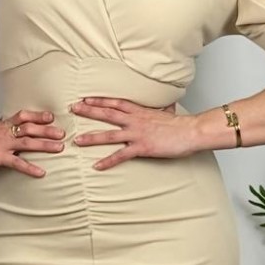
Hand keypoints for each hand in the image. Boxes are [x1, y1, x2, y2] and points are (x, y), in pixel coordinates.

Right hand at [0, 109, 65, 176]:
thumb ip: (0, 127)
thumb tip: (7, 123)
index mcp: (2, 125)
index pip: (23, 116)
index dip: (38, 115)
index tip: (51, 116)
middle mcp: (5, 133)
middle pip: (29, 128)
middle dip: (47, 130)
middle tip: (63, 133)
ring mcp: (2, 145)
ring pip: (27, 142)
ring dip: (44, 145)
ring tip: (59, 148)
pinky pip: (16, 162)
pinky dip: (30, 167)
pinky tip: (41, 172)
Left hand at [71, 97, 196, 170]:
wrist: (191, 131)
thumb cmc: (180, 124)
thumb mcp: (168, 112)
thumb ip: (162, 109)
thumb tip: (166, 106)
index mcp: (140, 111)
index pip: (115, 103)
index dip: (99, 100)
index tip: (85, 98)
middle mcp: (135, 120)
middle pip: (107, 114)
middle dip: (89, 111)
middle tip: (73, 109)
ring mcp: (137, 134)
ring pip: (110, 135)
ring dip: (92, 137)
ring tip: (77, 140)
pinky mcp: (142, 148)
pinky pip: (121, 155)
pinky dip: (108, 161)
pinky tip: (97, 166)